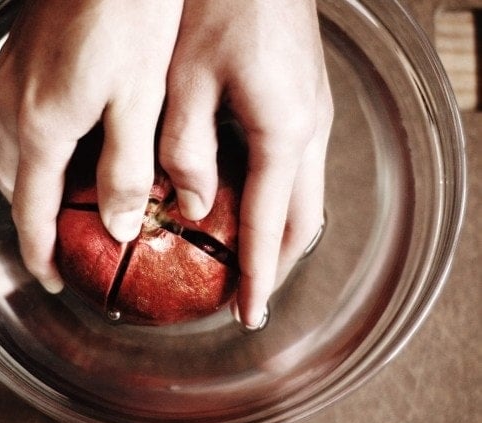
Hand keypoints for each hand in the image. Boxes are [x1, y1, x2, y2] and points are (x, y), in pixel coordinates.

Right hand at [0, 0, 182, 292]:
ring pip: (12, 149)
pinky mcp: (19, 56)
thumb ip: (126, 169)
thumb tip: (119, 225)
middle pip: (14, 183)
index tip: (52, 278)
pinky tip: (70, 137)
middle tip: (67, 238)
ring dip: (35, 180)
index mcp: (42, 126)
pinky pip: (16, 117)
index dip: (40, 254)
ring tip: (71, 193)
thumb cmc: (130, 12)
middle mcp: (13, 105)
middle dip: (36, 218)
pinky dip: (37, 144)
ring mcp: (11, 77)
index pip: (31, 212)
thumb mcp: (140, 101)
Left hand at [159, 0, 332, 327]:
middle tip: (247, 297)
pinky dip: (275, 202)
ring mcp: (312, 115)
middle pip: (303, 222)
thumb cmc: (218, 6)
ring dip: (279, 235)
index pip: (271, 227)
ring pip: (305, 197)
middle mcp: (310, 130)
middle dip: (277, 265)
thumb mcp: (187, 81)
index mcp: (284, 132)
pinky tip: (246, 206)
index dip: (258, 278)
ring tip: (246, 262)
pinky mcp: (302, 102)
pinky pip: (296, 170)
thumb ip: (188, 151)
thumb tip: (195, 206)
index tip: (247, 316)